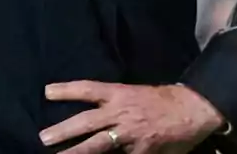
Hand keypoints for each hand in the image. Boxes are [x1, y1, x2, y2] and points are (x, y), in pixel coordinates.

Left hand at [39, 81, 224, 152]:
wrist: (192, 109)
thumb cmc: (164, 100)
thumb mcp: (137, 94)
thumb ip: (116, 104)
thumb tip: (96, 114)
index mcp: (120, 94)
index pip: (88, 89)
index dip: (67, 90)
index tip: (47, 92)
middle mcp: (121, 113)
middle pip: (87, 121)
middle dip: (64, 130)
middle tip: (43, 138)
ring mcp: (130, 134)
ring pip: (98, 145)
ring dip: (77, 152)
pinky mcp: (141, 152)